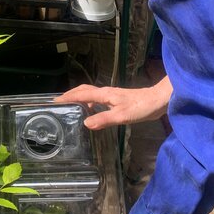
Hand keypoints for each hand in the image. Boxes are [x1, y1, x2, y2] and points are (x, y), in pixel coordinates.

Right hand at [55, 76, 172, 128]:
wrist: (158, 100)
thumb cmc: (141, 107)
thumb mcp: (121, 116)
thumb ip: (103, 119)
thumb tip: (84, 123)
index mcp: (104, 94)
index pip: (81, 94)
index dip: (68, 97)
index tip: (55, 101)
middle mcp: (105, 93)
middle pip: (84, 90)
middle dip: (71, 95)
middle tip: (60, 103)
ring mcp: (111, 95)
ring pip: (90, 94)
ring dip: (79, 98)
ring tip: (72, 108)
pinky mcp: (117, 100)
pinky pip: (97, 99)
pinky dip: (89, 102)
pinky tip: (91, 112)